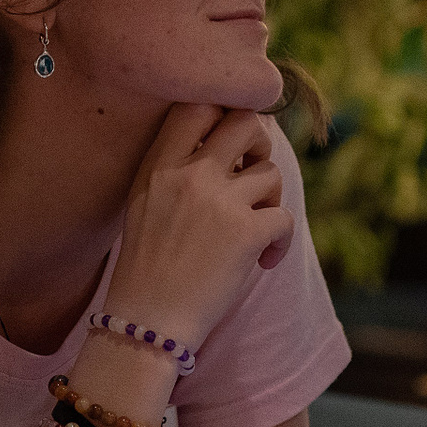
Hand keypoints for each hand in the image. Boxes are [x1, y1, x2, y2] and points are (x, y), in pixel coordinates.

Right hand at [104, 104, 295, 349]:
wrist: (146, 322)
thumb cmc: (144, 269)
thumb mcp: (143, 204)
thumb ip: (174, 169)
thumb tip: (224, 145)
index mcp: (159, 164)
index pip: (198, 104)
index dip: (223, 112)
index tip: (229, 139)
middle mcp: (190, 174)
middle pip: (245, 122)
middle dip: (259, 143)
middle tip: (253, 172)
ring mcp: (219, 202)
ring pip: (270, 173)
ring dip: (270, 200)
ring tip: (254, 231)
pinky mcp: (246, 234)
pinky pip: (283, 217)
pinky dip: (280, 241)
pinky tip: (266, 260)